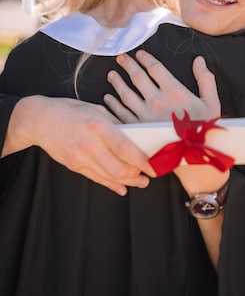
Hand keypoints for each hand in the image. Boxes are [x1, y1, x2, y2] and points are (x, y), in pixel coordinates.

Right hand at [4, 95, 155, 195]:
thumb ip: (115, 123)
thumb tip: (135, 136)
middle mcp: (89, 145)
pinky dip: (111, 184)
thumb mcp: (96, 109)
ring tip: (141, 182)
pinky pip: (97, 179)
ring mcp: (80, 158)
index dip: (143, 161)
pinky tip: (122, 186)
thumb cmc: (69, 110)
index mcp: (98, 126)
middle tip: (149, 174)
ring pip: (109, 178)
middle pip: (119, 170)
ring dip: (128, 182)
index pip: (125, 149)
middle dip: (138, 175)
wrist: (38, 120)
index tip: (155, 166)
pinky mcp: (74, 166)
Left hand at [104, 50, 220, 122]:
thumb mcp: (211, 102)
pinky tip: (108, 98)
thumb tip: (199, 61)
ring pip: (126, 94)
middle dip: (128, 65)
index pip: (155, 69)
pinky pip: (122, 114)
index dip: (146, 59)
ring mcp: (145, 116)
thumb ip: (206, 79)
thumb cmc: (204, 129)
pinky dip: (113, 105)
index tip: (140, 54)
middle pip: (138, 77)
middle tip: (121, 57)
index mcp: (174, 92)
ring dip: (117, 83)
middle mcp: (157, 101)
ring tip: (111, 74)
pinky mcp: (138, 129)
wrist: (194, 156)